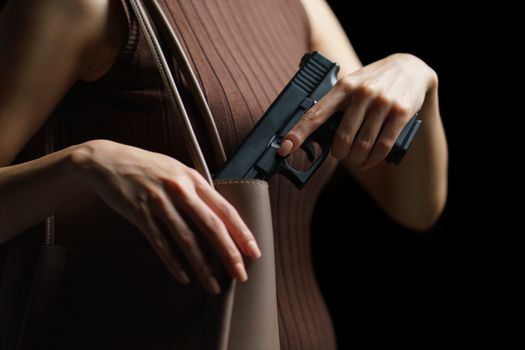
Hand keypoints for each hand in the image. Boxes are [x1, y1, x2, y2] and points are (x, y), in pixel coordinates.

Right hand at [72, 140, 260, 293]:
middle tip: (240, 274)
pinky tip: (184, 277)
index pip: (225, 209)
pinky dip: (173, 264)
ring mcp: (159, 202)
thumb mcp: (176, 170)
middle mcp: (179, 190)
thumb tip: (217, 215)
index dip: (242, 232)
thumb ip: (196, 190)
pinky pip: (160, 244)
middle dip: (229, 254)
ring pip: (187, 240)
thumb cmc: (145, 166)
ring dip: (202, 267)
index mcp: (193, 179)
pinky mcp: (140, 214)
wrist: (107, 160)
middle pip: (211, 227)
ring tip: (212, 285)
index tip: (253, 251)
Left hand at [279, 53, 436, 168]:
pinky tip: (369, 161)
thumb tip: (313, 136)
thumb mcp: (351, 85)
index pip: (315, 113)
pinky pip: (383, 146)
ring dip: (356, 160)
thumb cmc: (373, 82)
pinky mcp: (400, 113)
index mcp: (343, 87)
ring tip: (356, 159)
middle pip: (342, 138)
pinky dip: (373, 160)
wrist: (411, 68)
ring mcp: (382, 103)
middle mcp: (361, 93)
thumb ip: (334, 106)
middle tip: (341, 153)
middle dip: (339, 153)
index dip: (298, 133)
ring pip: (362, 145)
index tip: (285, 148)